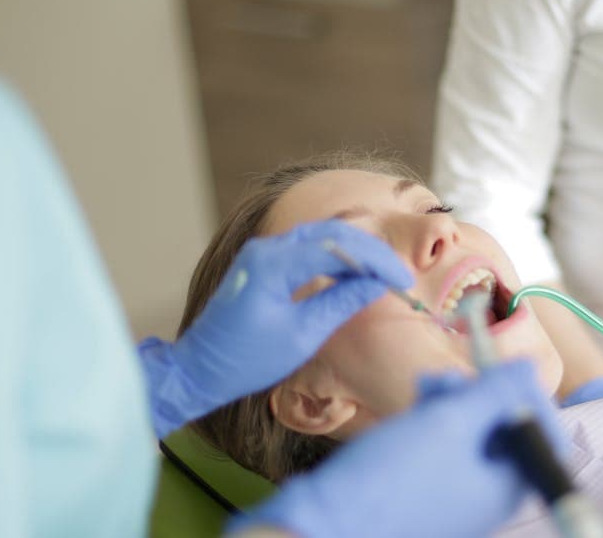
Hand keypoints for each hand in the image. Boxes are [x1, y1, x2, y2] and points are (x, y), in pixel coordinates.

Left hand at [140, 219, 411, 437]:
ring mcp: (262, 251)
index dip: (376, 261)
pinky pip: (306, 247)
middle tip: (399, 276)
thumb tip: (377, 284)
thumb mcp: (303, 336)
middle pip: (332, 232)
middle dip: (371, 252)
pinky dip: (335, 256)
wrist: (199, 370)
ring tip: (383, 274)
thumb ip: (342, 302)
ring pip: (321, 235)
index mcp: (273, 264)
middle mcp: (266, 248)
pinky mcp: (263, 261)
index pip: (338, 247)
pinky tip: (354, 273)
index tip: (403, 281)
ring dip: (355, 251)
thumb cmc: (247, 361)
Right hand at [232, 360, 564, 537]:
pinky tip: (412, 412)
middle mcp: (490, 498)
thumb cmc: (390, 479)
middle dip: (481, 396)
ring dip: (454, 405)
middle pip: (506, 431)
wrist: (329, 523)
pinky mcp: (430, 496)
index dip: (523, 392)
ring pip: (473, 437)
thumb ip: (497, 392)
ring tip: (423, 390)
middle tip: (447, 380)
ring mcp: (459, 499)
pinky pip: (447, 453)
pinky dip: (436, 426)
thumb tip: (530, 368)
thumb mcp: (449, 422)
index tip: (496, 367)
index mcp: (509, 487)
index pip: (543, 432)